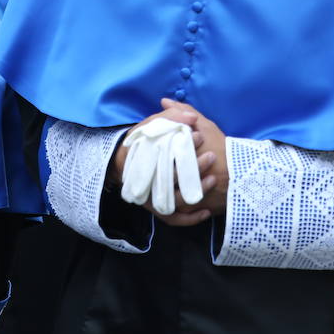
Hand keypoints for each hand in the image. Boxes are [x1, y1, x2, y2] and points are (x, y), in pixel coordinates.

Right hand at [107, 99, 224, 226]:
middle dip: (195, 165)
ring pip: (175, 199)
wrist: (120, 163)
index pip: (166, 150)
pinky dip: (190, 218)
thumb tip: (192, 117)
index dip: (185, 143)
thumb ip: (173, 115)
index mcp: (147, 155)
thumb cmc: (143, 140)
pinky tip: (206, 211)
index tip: (200, 134)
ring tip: (213, 178)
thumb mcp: (154, 123)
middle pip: (172, 175)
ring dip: (195, 190)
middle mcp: (148, 178)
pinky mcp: (157, 208)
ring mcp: (151, 196)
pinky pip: (174, 218)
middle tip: (211, 156)